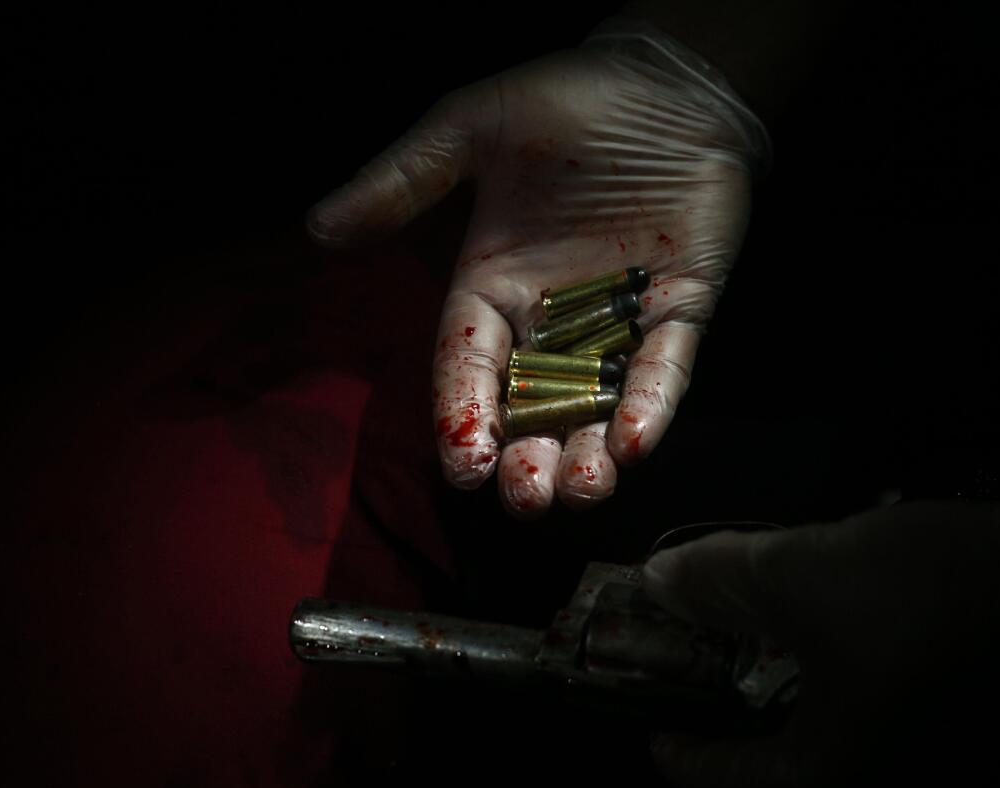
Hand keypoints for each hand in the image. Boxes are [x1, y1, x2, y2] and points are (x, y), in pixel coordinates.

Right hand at [308, 20, 764, 516]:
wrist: (666, 82)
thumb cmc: (569, 98)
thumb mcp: (473, 129)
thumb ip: (404, 180)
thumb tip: (319, 227)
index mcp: (494, 287)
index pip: (470, 367)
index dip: (465, 417)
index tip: (463, 465)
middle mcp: (553, 320)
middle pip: (533, 411)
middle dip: (527, 461)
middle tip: (524, 494)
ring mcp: (619, 322)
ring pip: (600, 408)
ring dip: (590, 456)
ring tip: (581, 489)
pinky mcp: (680, 311)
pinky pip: (667, 370)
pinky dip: (653, 406)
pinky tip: (636, 442)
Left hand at [640, 486, 999, 787]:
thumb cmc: (922, 597)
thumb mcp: (798, 576)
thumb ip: (719, 581)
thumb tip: (660, 582)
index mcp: (832, 775)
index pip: (729, 781)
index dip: (683, 753)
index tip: (656, 729)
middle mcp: (878, 778)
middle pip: (777, 757)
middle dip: (730, 707)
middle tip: (700, 667)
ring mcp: (921, 752)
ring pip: (826, 729)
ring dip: (781, 684)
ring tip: (754, 637)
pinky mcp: (950, 716)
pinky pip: (869, 708)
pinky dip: (829, 673)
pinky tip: (822, 626)